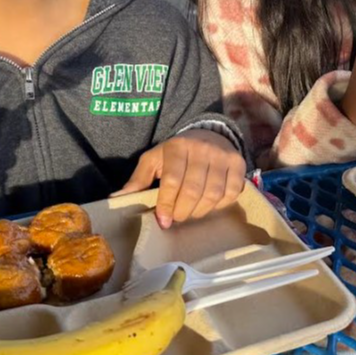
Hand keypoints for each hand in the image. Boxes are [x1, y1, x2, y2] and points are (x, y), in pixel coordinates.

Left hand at [112, 129, 245, 227]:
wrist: (209, 134)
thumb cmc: (176, 153)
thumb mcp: (154, 160)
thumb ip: (138, 180)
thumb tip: (116, 200)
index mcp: (177, 147)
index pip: (172, 181)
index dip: (167, 204)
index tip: (163, 220)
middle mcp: (202, 149)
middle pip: (193, 190)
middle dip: (183, 211)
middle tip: (177, 218)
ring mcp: (222, 156)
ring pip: (213, 194)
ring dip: (200, 211)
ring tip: (191, 212)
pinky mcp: (238, 164)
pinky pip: (231, 193)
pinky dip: (220, 205)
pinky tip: (209, 205)